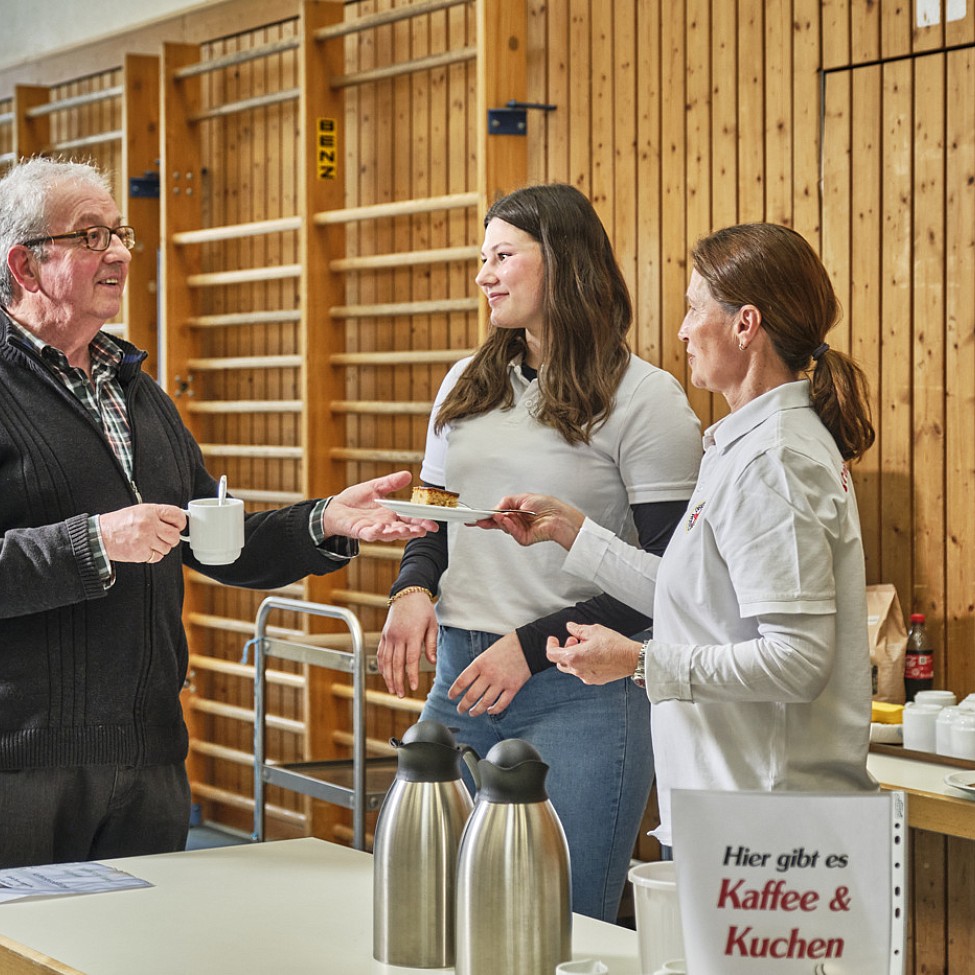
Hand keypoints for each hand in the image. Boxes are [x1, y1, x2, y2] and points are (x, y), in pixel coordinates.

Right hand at [98, 504, 186, 563]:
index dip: (181, 522)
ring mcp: (146, 539)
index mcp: (150, 511)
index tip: (179, 525)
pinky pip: (158, 557)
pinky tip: (145, 549)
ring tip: (150, 543)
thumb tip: (175, 520)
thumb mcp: (139, 511)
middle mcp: (149, 524)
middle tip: (163, 538)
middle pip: (175, 535)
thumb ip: (157, 515)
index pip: (177, 515)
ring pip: (168, 547)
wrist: (100, 536)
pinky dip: (153, 556)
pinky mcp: (141, 552)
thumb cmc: (119, 523)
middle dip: (172, 538)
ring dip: (161, 548)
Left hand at [324, 470, 438, 540]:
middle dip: (414, 530)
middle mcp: (385, 524)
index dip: (422, 522)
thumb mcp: (375, 487)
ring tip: (406, 530)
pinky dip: (376, 532)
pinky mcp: (359, 531)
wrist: (334, 508)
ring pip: (389, 534)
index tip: (434, 524)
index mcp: (391, 514)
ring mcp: (373, 529)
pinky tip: (381, 528)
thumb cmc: (354, 500)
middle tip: (424, 530)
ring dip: (398, 533)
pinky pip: (369, 534)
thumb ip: (391, 483)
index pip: (410, 519)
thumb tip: (407, 475)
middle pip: (403, 529)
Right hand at [377, 592, 438, 696]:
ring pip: (385, 661)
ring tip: (393, 689)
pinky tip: (385, 675)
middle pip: (396, 664)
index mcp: (412, 635)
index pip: (410, 660)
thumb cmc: (422, 609)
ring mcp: (389, 636)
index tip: (413, 687)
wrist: (407, 593)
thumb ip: (431, 644)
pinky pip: (380, 653)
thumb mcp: (432, 624)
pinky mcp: (384, 635)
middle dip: (398, 681)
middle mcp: (398, 637)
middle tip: (401, 695)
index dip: (411, 675)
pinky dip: (381, 666)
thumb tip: (432, 662)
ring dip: (388, 677)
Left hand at [448, 632, 530, 715]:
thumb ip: (479, 666)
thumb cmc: (507, 646)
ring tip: (472, 713)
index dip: (454, 691)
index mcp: (480, 664)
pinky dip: (494, 710)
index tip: (451, 697)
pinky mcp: (513, 688)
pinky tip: (490, 711)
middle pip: (472, 695)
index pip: (462, 681)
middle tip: (460, 710)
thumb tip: (470, 680)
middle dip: (463, 705)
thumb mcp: (487, 652)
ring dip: (477, 710)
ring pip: (485, 703)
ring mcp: (501, 683)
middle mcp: (489, 675)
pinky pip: (502, 704)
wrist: (527, 645)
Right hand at [481, 493, 583, 550]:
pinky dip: (509, 526)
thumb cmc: (547, 505)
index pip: (497, 515)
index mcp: (515, 512)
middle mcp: (516, 522)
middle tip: (476, 520)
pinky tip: (507, 520)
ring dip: (500, 521)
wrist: (559, 515)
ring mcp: (519, 531)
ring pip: (504, 527)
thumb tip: (495, 509)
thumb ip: (506, 502)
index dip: (486, 516)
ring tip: (498, 515)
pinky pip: (513, 533)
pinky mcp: (524, 539)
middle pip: (497, 523)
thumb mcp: (522, 497)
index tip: (475, 516)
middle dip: (487, 521)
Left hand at [546, 621, 641, 684]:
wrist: (632, 659)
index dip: (550, 645)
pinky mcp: (595, 680)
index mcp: (574, 657)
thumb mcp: (594, 630)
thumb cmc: (614, 645)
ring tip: (587, 646)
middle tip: (575, 640)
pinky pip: (583, 672)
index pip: (552, 654)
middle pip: (561, 662)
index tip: (553, 639)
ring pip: (572, 667)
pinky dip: (584, 663)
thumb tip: (570, 627)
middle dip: (565, 649)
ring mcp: (586, 677)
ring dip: (575, 656)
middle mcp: (578, 670)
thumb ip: (578, 629)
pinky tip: (594, 654)